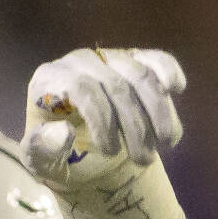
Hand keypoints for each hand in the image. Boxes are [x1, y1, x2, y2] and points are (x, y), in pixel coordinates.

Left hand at [22, 48, 184, 188]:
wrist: (76, 147)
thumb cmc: (55, 152)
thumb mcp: (41, 161)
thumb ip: (42, 150)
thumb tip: (63, 131)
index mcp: (48, 80)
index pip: (82, 89)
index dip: (102, 120)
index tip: (112, 151)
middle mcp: (76, 61)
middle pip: (115, 85)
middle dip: (135, 125)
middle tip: (145, 159)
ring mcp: (105, 56)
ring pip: (140, 75)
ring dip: (159, 111)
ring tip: (166, 143)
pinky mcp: (131, 58)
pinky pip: (154, 59)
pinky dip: (167, 72)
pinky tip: (176, 89)